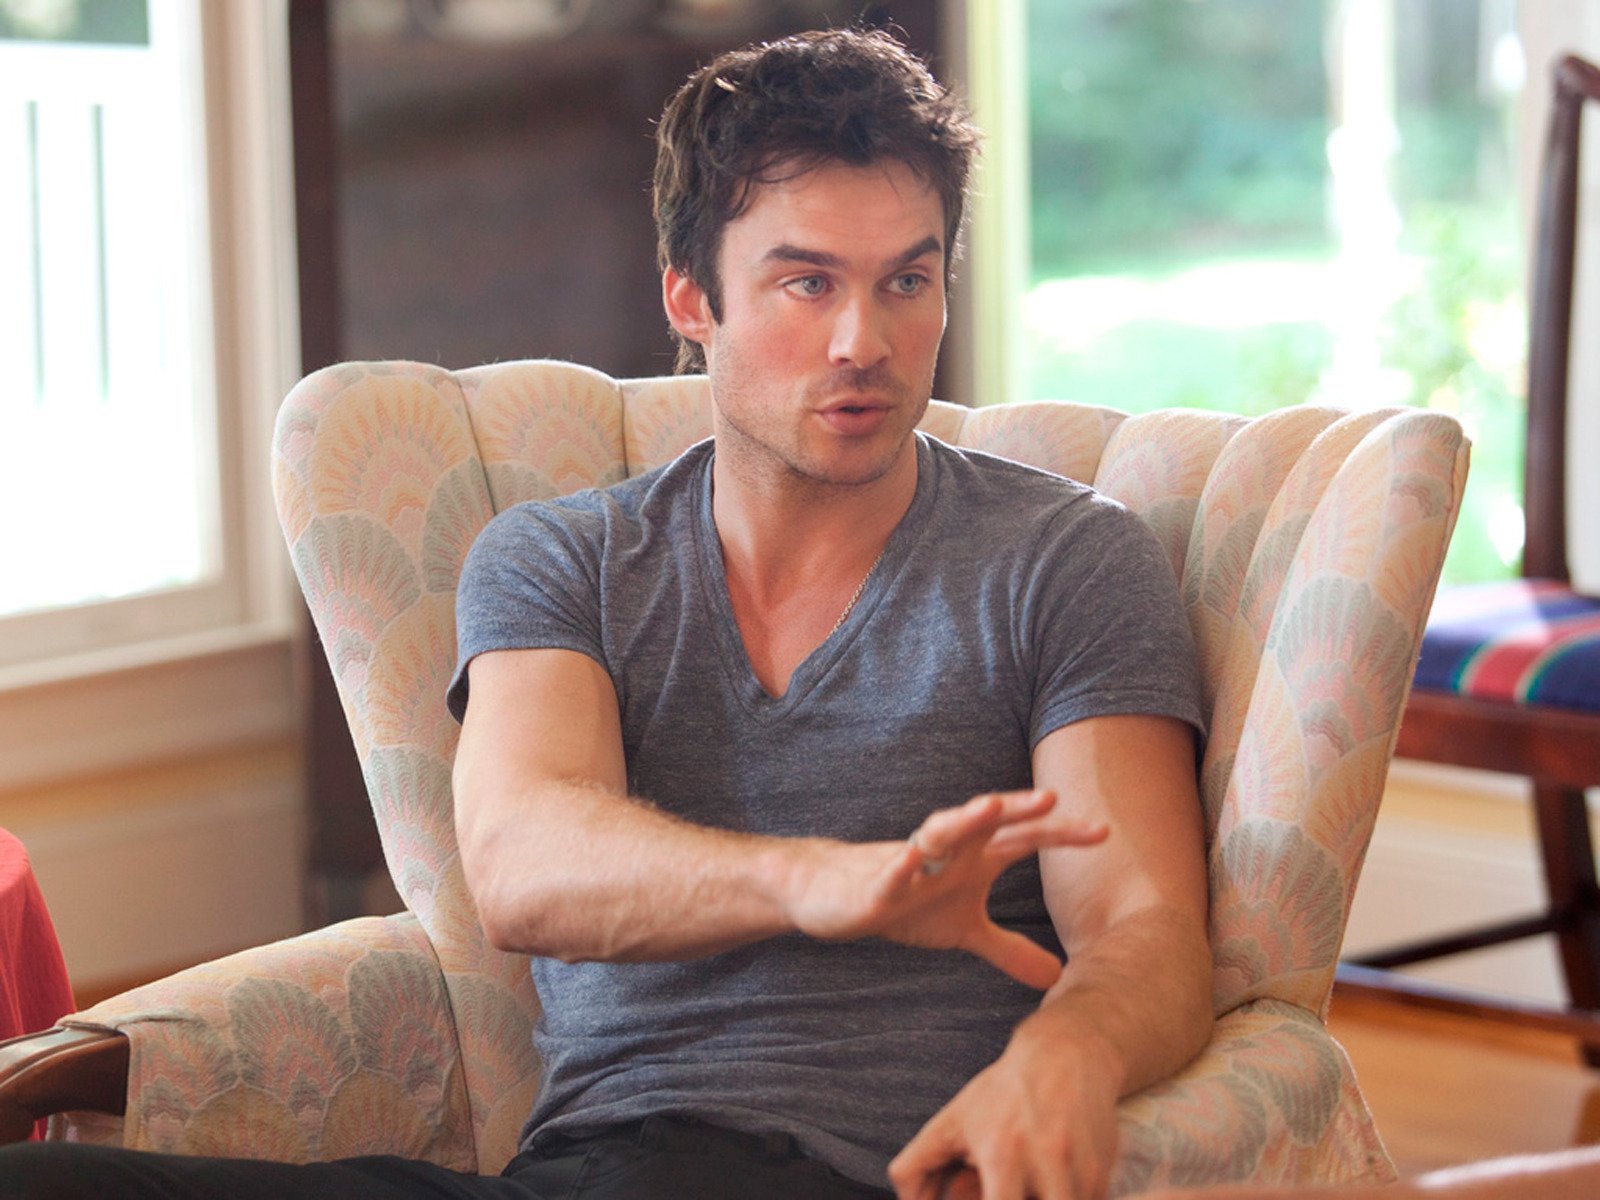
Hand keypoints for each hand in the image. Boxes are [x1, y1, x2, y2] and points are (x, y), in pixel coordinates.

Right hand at [786, 790, 1107, 988]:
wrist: (835, 896)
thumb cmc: (907, 903)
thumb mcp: (964, 930)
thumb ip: (1010, 948)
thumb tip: (1058, 978)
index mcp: (972, 859)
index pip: (1023, 839)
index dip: (1059, 834)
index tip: (1102, 831)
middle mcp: (946, 852)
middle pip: (985, 823)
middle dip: (1016, 809)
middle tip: (1051, 798)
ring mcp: (910, 863)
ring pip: (938, 835)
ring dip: (961, 820)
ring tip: (988, 807)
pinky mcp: (875, 885)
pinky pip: (888, 874)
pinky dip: (899, 867)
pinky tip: (910, 860)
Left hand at [889, 1027, 1119, 1199]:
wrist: (1067, 1054)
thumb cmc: (1002, 1094)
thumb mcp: (951, 1123)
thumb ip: (916, 1168)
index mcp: (1002, 1154)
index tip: (989, 1196)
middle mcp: (1046, 1163)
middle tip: (1007, 1190)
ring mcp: (1079, 1171)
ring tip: (1028, 1186)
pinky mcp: (1102, 1175)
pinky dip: (1067, 1199)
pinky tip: (1052, 1185)